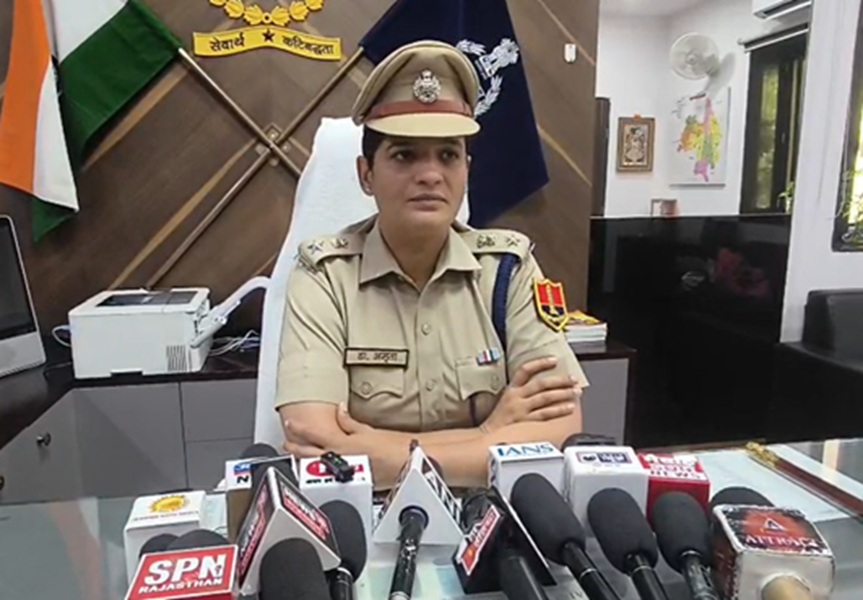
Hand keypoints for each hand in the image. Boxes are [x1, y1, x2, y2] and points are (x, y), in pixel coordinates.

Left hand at [283, 405, 408, 487]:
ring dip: (304, 461)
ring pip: (315, 468)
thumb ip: (348, 422)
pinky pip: (328, 476)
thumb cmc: (393, 447)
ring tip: (296, 457)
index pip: (313, 434)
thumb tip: (339, 410)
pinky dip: (320, 472)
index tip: (290, 423)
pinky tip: (317, 470)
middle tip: (287, 442)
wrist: (406, 463)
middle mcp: (339, 460)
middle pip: (308, 454)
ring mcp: (342, 474)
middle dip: (295, 448)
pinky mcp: (349, 484)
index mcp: (342, 444)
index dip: (299, 428)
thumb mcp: (367, 430)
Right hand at [482, 356, 580, 433]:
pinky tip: (569, 407)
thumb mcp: (506, 399)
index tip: (554, 360)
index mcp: (511, 389)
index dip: (540, 363)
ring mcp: (521, 410)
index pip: (525, 370)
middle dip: (559, 380)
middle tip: (573, 379)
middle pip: (540, 384)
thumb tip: (544, 385)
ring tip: (576, 392)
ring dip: (563, 394)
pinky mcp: (525, 423)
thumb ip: (521, 391)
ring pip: (545, 398)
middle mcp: (516, 397)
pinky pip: (545, 414)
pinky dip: (559, 410)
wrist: (487, 437)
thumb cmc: (499, 419)